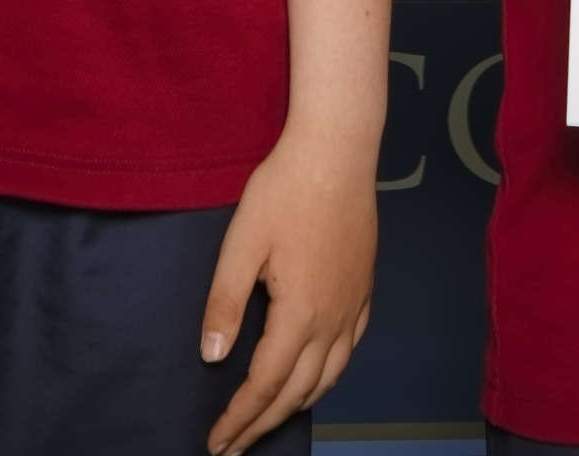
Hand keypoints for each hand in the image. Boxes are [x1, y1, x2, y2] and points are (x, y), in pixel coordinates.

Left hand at [200, 128, 376, 452]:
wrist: (338, 151)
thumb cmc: (284, 191)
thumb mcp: (242, 243)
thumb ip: (226, 303)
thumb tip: (213, 357)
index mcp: (300, 313)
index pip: (265, 384)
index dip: (239, 418)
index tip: (217, 443)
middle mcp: (333, 320)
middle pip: (298, 391)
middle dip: (263, 423)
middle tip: (235, 445)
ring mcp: (355, 305)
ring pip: (330, 376)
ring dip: (298, 405)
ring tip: (270, 418)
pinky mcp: (366, 288)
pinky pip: (351, 348)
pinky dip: (329, 374)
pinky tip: (316, 373)